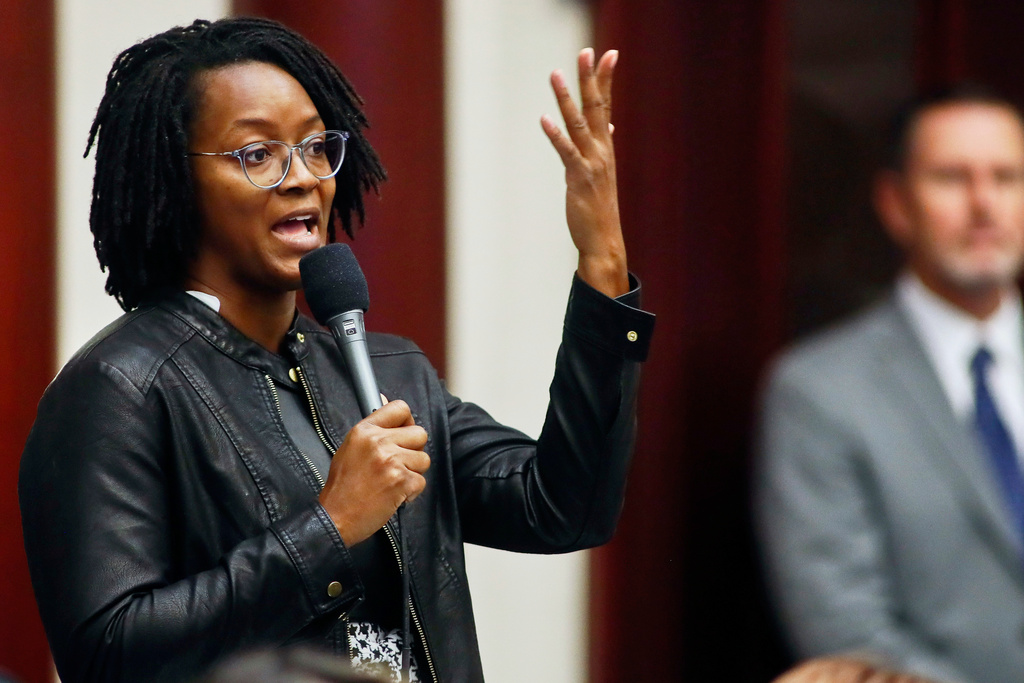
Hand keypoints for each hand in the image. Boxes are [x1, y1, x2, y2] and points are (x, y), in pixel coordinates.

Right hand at [317, 400, 429, 545]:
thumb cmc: (342, 486)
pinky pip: (421, 481)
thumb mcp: (349, 448)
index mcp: (364, 431)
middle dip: (413, 450)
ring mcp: (391, 461)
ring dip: (413, 472)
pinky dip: (411, 492)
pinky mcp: (401, 482)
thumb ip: (372, 428)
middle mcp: (378, 442)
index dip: (407, 422)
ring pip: (424, 459)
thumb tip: (383, 399)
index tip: (403, 434)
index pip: (400, 408)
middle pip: (419, 433)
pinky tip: (394, 495)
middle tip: (398, 464)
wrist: (335, 517)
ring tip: (393, 481)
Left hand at [541, 47, 628, 297]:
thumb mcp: (602, 173)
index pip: (607, 106)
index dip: (606, 80)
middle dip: (590, 78)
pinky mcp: (578, 178)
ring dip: (566, 98)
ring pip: (578, 124)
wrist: (604, 241)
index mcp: (606, 148)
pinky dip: (555, 135)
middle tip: (586, 51)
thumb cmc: (600, 209)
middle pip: (596, 107)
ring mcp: (591, 164)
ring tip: (556, 74)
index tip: (608, 54)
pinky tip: (544, 119)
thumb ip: (602, 146)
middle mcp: (602, 151)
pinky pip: (566, 152)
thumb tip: (608, 126)